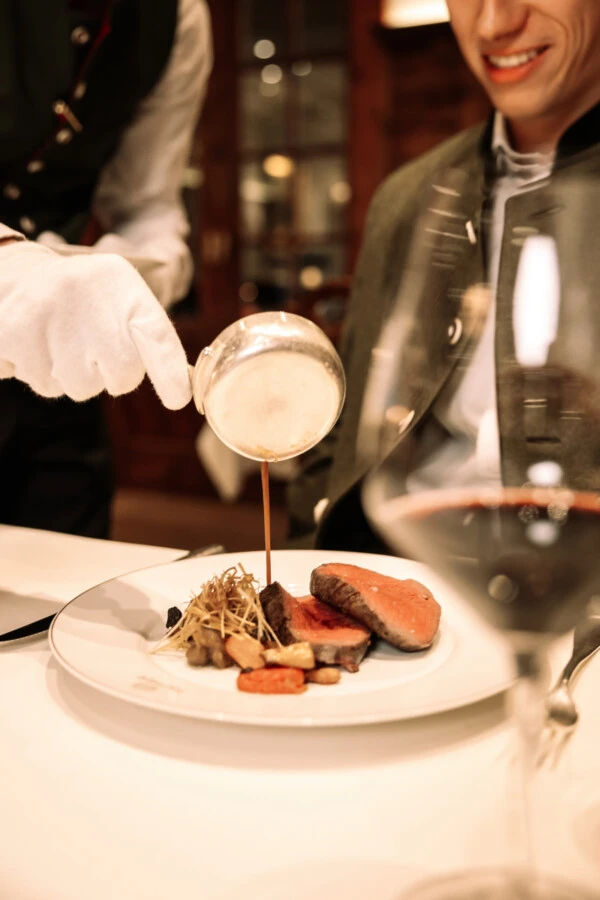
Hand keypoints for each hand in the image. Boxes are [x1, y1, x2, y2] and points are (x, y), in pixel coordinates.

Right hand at [0, 240, 191, 408]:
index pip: (156, 333)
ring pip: (82, 388)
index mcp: (120, 284)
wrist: (15, 274)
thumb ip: (151, 337)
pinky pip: (46, 386)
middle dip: (112, 376)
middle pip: (121, 376)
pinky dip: (44, 375)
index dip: (170, 371)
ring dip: (74, 377)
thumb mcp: (119, 294)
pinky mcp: (14, 336)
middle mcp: (87, 296)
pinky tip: (38, 345)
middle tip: (93, 349)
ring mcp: (48, 316)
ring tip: (61, 342)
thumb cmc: (81, 296)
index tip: (179, 399)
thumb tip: (183, 387)